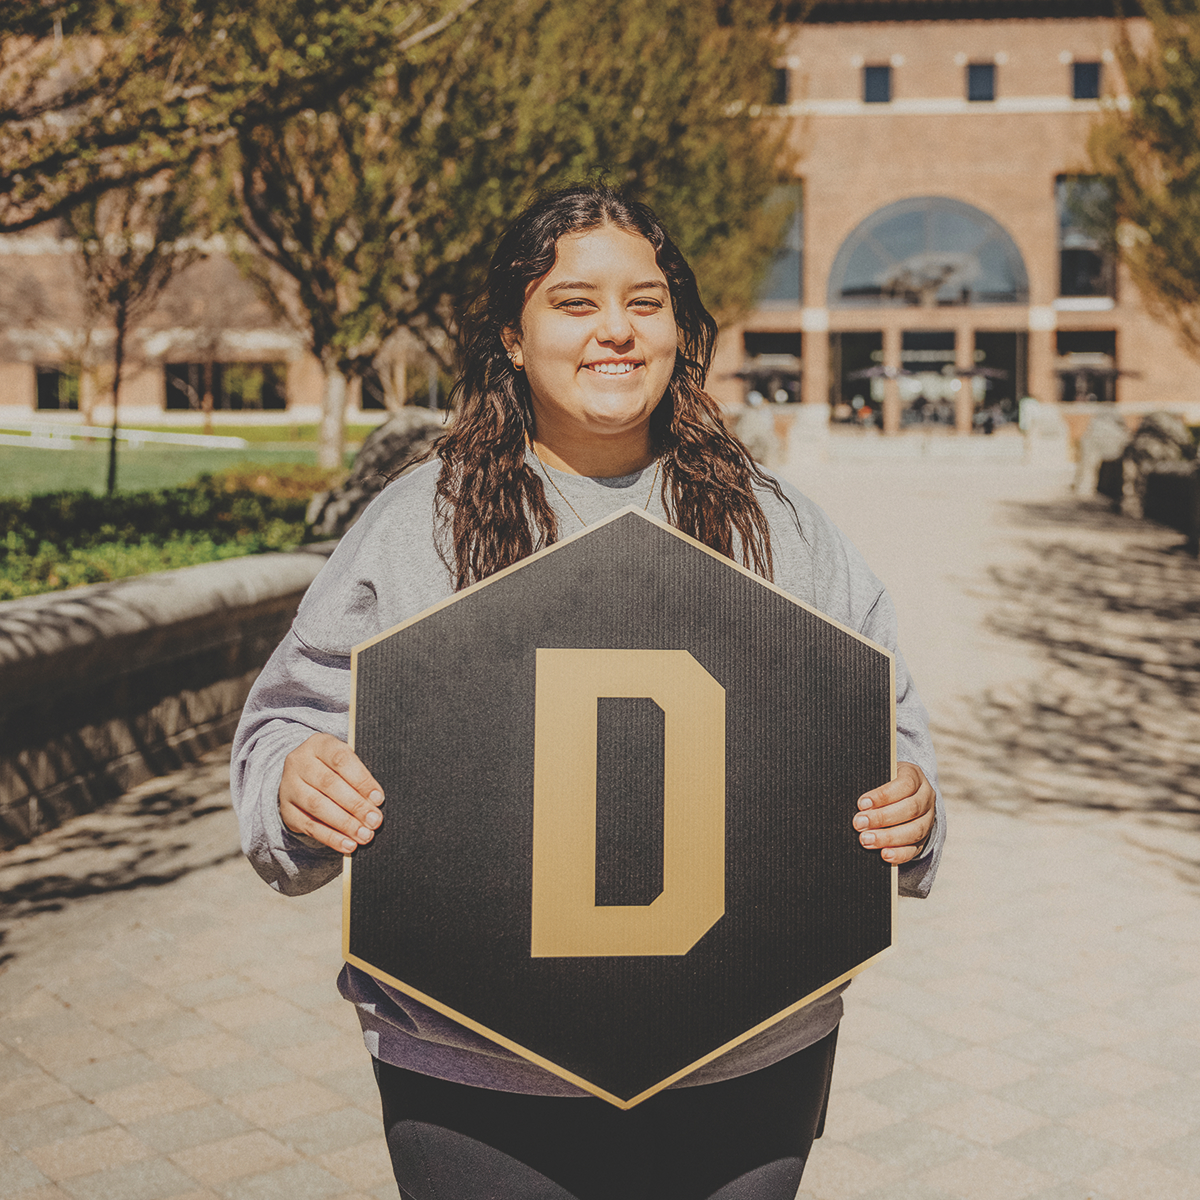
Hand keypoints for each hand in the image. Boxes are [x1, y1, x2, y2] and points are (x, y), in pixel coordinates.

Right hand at [280, 733, 384, 854]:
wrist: (302, 776)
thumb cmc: (335, 769)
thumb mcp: (345, 761)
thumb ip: (359, 776)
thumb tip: (376, 802)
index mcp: (319, 744)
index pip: (341, 759)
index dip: (361, 780)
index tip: (379, 798)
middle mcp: (299, 762)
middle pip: (329, 784)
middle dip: (355, 805)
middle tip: (375, 821)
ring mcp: (289, 786)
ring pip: (317, 806)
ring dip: (344, 824)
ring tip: (364, 835)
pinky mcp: (286, 810)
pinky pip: (309, 826)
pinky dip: (331, 838)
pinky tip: (348, 845)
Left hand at [852, 761, 934, 864]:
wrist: (904, 795)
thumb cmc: (884, 783)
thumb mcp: (880, 776)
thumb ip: (871, 783)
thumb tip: (852, 798)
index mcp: (915, 776)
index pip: (904, 785)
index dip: (883, 795)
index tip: (861, 804)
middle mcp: (926, 798)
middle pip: (910, 809)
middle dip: (882, 818)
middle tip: (859, 824)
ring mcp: (928, 819)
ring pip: (914, 830)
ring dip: (888, 837)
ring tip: (866, 840)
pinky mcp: (924, 838)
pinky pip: (915, 849)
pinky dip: (899, 854)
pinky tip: (884, 855)